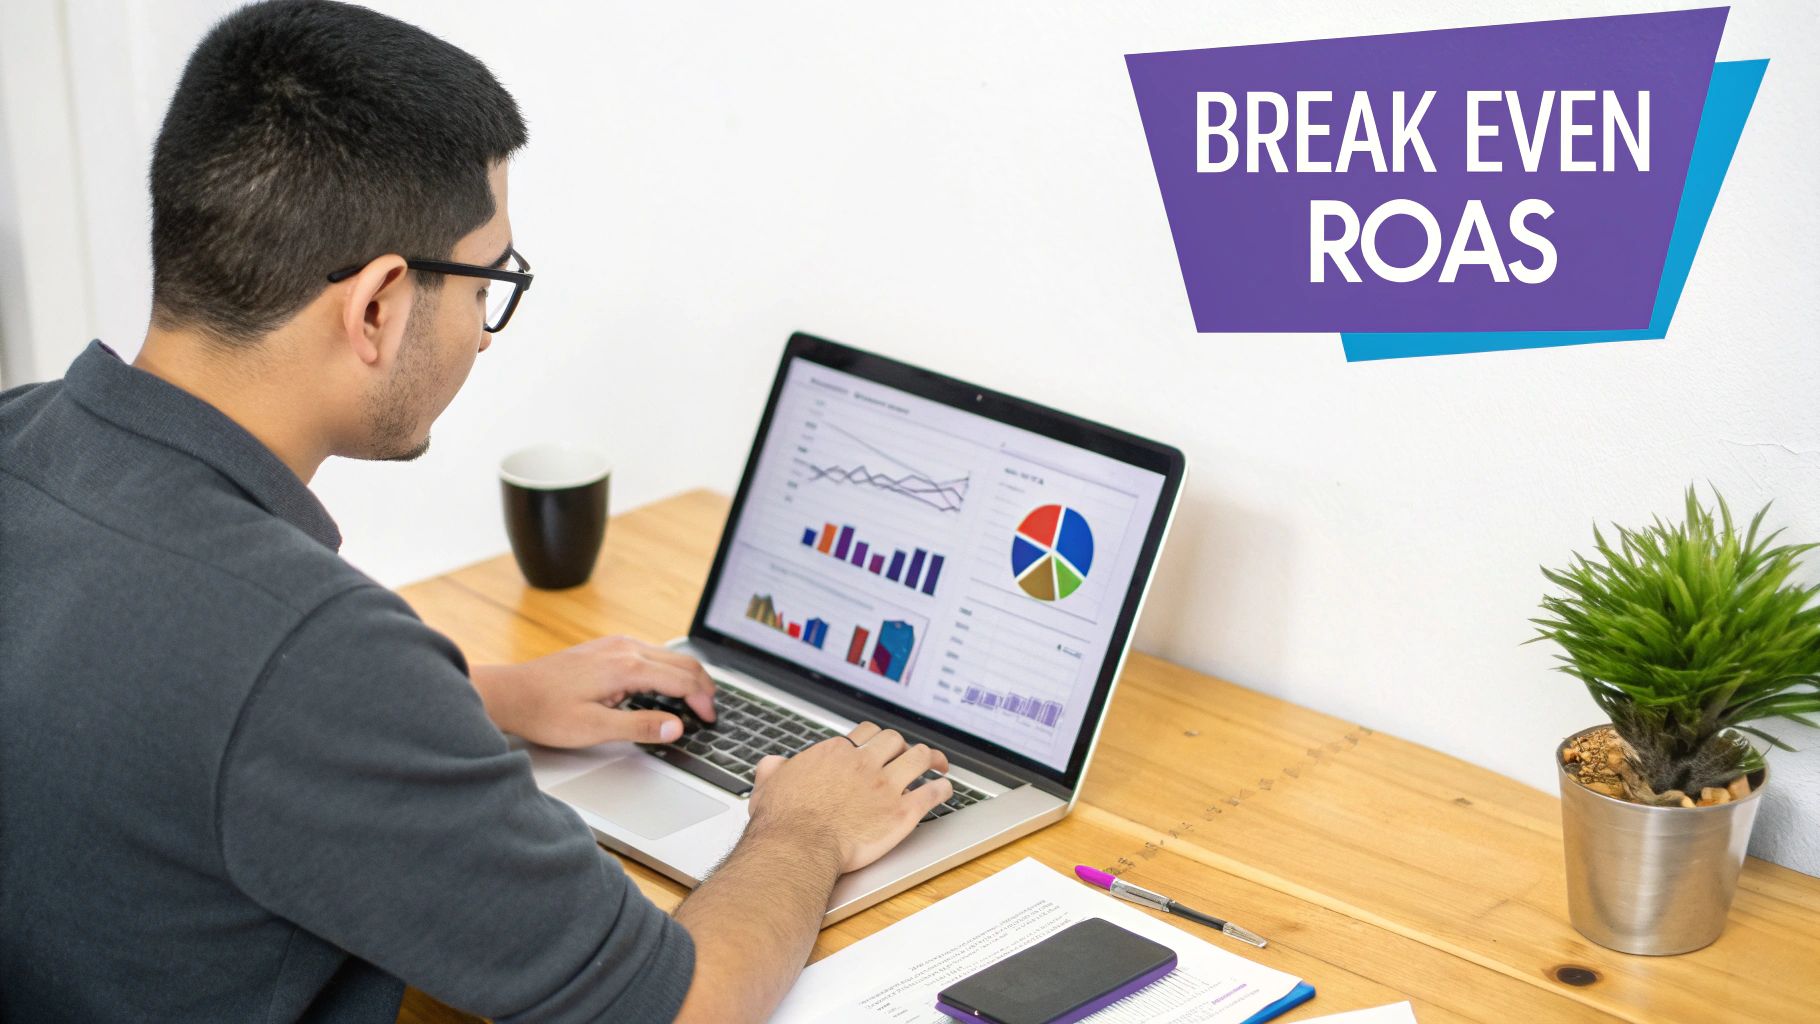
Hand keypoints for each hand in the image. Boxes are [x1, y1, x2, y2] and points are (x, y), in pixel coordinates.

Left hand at [470, 636, 715, 747]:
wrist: (510, 693)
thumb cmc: (546, 712)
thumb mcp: (594, 728)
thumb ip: (640, 726)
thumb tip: (677, 726)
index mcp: (626, 667)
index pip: (682, 680)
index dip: (702, 701)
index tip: (709, 720)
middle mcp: (624, 648)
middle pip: (682, 662)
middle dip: (702, 686)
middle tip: (710, 710)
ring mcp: (615, 644)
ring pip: (668, 655)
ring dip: (686, 676)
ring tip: (694, 701)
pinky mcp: (606, 647)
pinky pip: (650, 653)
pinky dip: (667, 669)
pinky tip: (663, 687)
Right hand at [745, 722, 952, 873]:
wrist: (798, 848)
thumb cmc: (783, 822)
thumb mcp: (769, 785)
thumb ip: (774, 769)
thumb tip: (773, 764)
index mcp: (836, 754)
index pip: (866, 732)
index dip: (875, 738)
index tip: (880, 746)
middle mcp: (864, 764)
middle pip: (895, 740)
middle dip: (903, 746)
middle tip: (909, 754)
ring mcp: (885, 787)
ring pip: (919, 758)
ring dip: (931, 758)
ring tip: (937, 763)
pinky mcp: (901, 813)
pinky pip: (931, 793)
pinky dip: (942, 789)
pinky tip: (944, 789)